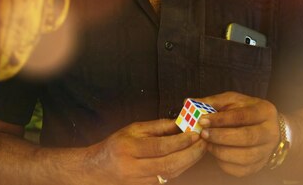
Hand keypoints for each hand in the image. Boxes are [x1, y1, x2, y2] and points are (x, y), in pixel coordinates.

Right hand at [86, 119, 206, 184]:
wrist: (99, 169)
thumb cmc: (116, 145)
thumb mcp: (133, 129)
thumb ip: (157, 127)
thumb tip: (180, 123)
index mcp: (128, 149)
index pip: (160, 146)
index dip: (180, 141)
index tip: (195, 133)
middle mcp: (133, 167)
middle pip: (169, 163)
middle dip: (190, 153)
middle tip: (203, 142)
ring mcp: (140, 181)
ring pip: (171, 174)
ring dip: (189, 161)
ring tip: (200, 148)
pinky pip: (168, 178)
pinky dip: (181, 168)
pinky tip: (189, 158)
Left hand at [197, 91, 279, 177]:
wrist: (263, 127)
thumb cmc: (244, 111)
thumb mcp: (231, 101)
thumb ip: (211, 102)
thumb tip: (187, 103)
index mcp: (264, 111)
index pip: (242, 116)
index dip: (220, 119)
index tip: (202, 120)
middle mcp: (270, 132)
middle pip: (247, 137)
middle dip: (221, 137)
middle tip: (203, 134)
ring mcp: (267, 151)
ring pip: (245, 157)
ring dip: (221, 151)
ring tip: (208, 144)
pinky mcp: (260, 165)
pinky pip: (241, 170)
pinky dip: (225, 163)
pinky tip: (216, 153)